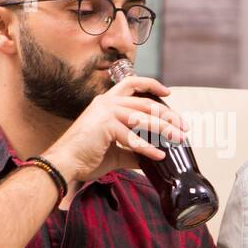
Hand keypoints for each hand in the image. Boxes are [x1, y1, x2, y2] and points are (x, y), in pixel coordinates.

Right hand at [41, 74, 189, 183]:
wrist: (64, 163)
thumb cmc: (85, 157)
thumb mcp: (115, 153)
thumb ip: (133, 152)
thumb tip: (152, 157)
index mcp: (106, 103)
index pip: (132, 84)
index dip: (151, 85)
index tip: (168, 93)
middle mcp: (106, 102)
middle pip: (145, 103)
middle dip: (168, 116)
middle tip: (183, 128)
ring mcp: (106, 111)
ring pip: (144, 117)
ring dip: (164, 130)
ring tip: (178, 140)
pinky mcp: (105, 125)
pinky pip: (133, 138)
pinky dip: (148, 148)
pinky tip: (159, 155)